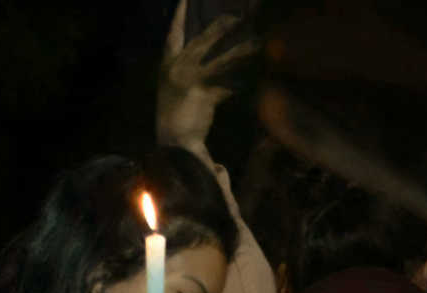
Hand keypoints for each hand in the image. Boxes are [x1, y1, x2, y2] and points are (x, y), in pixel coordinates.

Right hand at [157, 7, 256, 157]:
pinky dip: (243, 82)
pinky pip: (230, 85)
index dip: (179, 15)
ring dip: (242, 51)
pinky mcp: (205, 96)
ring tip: (258, 41)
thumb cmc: (176, 115)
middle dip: (221, 26)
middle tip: (238, 15)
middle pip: (204, 40)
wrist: (173, 144)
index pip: (173, 35)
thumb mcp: (178, 87)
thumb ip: (192, 69)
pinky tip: (257, 75)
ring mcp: (190, 81)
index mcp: (168, 65)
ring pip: (222, 61)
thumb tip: (216, 55)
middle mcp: (177, 69)